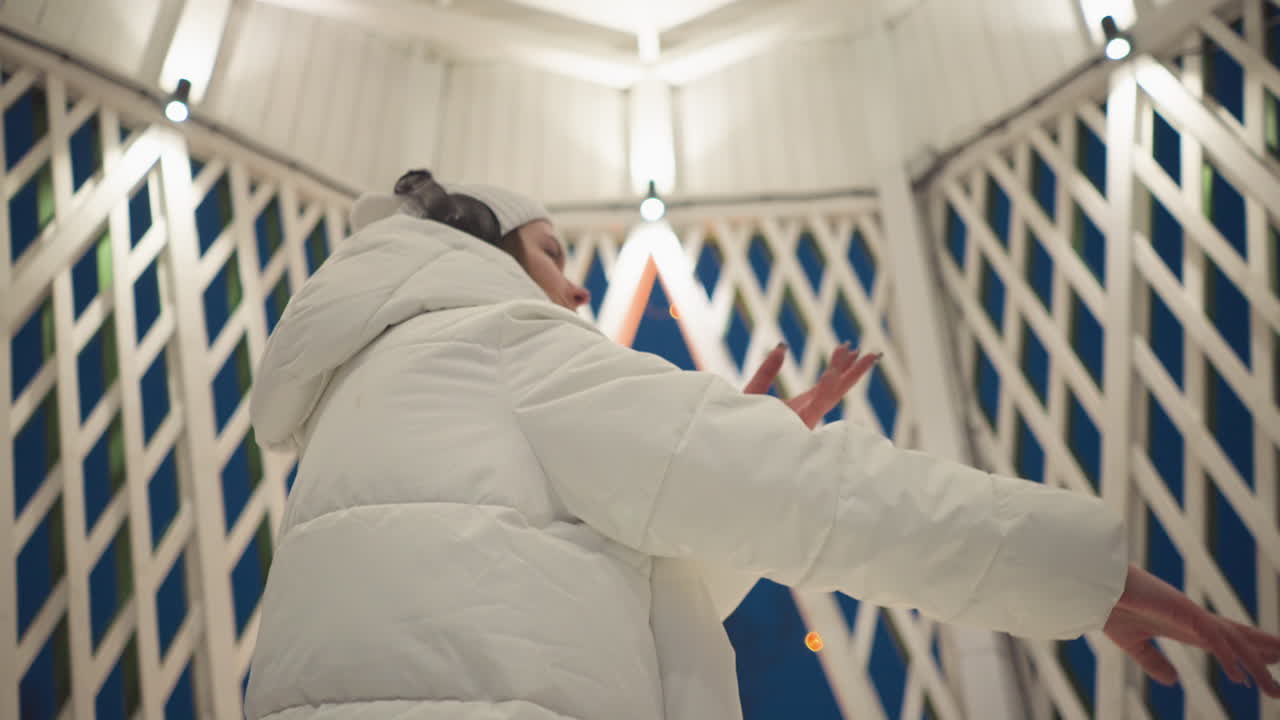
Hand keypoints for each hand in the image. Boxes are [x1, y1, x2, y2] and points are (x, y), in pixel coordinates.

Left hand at [743, 342, 880, 427]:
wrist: (729, 451)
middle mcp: (806, 416)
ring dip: (846, 375)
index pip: (826, 385)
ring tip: (862, 356)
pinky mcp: (797, 427)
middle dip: (853, 372)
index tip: (848, 346)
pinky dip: (825, 389)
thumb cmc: (740, 427)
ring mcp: (804, 423)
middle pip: (836, 391)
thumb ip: (768, 370)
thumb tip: (782, 346)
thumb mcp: (754, 391)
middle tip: (873, 353)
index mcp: (799, 408)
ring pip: (831, 396)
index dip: (838, 366)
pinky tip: (832, 373)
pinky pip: (815, 406)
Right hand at [1104, 564, 1279, 694]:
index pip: (1225, 642)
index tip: (1268, 667)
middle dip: (1263, 657)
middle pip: (1238, 639)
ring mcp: (1191, 613)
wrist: (1091, 584)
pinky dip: (1229, 658)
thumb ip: (1154, 662)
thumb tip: (1174, 682)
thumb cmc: (1107, 607)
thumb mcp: (1133, 644)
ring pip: (1234, 642)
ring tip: (1275, 690)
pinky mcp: (1183, 611)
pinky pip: (1213, 638)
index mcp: (1182, 625)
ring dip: (1257, 665)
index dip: (1248, 655)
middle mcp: (1193, 618)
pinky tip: (1241, 678)